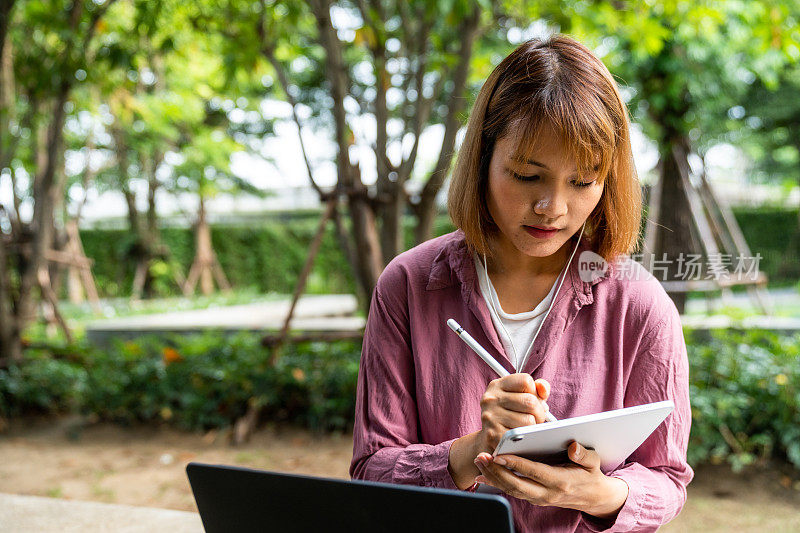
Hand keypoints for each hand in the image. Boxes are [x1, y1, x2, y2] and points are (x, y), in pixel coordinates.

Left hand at [472, 441, 628, 519]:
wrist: (593, 497)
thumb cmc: (590, 474)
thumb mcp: (593, 462)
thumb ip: (584, 454)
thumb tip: (573, 447)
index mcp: (561, 481)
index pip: (534, 472)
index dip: (516, 464)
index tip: (500, 455)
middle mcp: (547, 493)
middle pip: (517, 484)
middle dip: (497, 471)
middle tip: (482, 457)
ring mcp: (539, 498)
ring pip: (511, 489)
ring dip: (492, 476)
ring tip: (479, 461)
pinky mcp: (533, 498)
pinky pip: (512, 491)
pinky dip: (496, 483)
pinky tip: (482, 475)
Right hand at [474, 374, 550, 455]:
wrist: (488, 440)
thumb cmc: (509, 415)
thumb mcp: (519, 396)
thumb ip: (536, 388)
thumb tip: (543, 390)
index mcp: (497, 385)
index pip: (526, 381)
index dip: (535, 392)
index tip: (532, 399)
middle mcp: (491, 399)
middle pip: (530, 401)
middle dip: (539, 412)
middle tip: (535, 418)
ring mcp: (490, 417)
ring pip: (529, 421)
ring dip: (532, 427)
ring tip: (525, 428)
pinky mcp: (493, 435)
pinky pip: (522, 435)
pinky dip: (525, 438)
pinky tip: (519, 437)